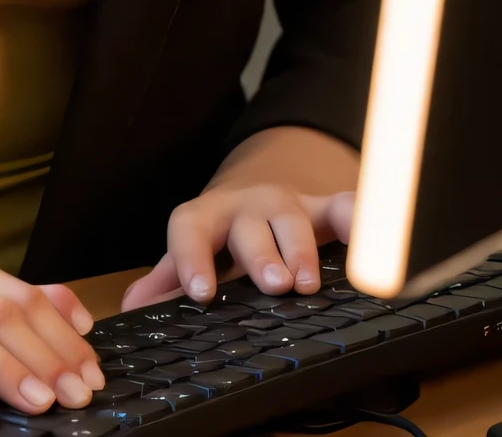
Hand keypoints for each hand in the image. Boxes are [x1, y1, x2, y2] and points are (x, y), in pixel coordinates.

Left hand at [121, 126, 358, 308]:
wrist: (253, 193)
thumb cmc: (219, 237)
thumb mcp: (191, 253)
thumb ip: (165, 280)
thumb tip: (132, 309)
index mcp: (206, 217)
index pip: (189, 227)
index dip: (193, 256)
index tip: (199, 292)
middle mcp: (245, 206)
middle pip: (249, 224)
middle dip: (261, 254)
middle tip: (273, 285)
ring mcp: (286, 203)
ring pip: (292, 217)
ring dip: (300, 249)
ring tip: (306, 283)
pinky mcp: (324, 207)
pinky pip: (343, 205)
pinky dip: (358, 218)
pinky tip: (369, 239)